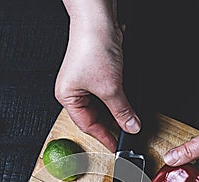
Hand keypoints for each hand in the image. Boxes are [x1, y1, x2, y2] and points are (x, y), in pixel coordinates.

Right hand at [56, 0, 140, 151]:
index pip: (87, 125)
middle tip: (125, 136)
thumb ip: (122, 111)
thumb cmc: (92, 46)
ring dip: (115, 114)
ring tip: (128, 123)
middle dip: (110, 126)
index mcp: (67, 97)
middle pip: (93, 117)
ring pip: (101, 106)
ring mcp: (84, 81)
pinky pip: (106, 94)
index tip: (116, 146)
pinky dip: (116, 101)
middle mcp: (73, 90)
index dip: (104, 137)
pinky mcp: (95, 71)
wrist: (98, 18)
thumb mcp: (111, 88)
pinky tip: (125, 106)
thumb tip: (131, 126)